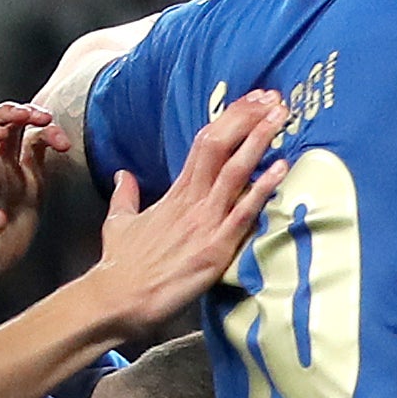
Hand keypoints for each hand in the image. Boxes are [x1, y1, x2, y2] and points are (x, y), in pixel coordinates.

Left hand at [0, 102, 62, 288]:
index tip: (0, 136)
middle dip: (8, 114)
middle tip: (30, 116)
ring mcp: (6, 171)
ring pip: (17, 131)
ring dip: (32, 119)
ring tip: (50, 122)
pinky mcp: (29, 180)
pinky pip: (39, 150)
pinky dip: (50, 140)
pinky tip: (63, 144)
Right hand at [86, 92, 291, 336]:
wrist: (115, 299)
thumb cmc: (120, 266)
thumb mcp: (119, 223)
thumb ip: (125, 196)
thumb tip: (123, 175)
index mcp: (175, 192)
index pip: (205, 144)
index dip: (230, 119)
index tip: (252, 100)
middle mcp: (191, 201)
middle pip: (220, 146)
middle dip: (248, 119)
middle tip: (274, 98)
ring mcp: (203, 223)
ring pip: (234, 171)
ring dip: (258, 141)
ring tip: (280, 116)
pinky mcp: (214, 249)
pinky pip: (243, 214)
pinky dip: (263, 189)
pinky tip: (281, 168)